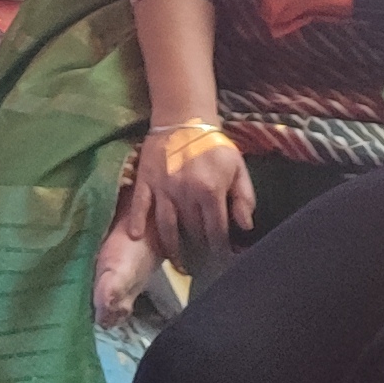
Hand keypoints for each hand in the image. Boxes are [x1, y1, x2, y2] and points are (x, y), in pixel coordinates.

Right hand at [126, 119, 255, 264]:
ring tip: (175, 262)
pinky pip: (140, 206)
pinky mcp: (145, 181)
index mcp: (210, 191)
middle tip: (198, 262)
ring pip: (166, 225)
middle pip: (191, 230)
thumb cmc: (214, 146)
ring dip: (170, 246)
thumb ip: (244, 198)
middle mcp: (186, 193)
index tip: (220, 258)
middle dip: (197, 248)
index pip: (216, 230)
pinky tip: (138, 237)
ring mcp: (163, 188)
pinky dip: (138, 222)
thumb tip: (245, 227)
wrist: (184, 119)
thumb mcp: (238, 169)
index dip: (219, 247)